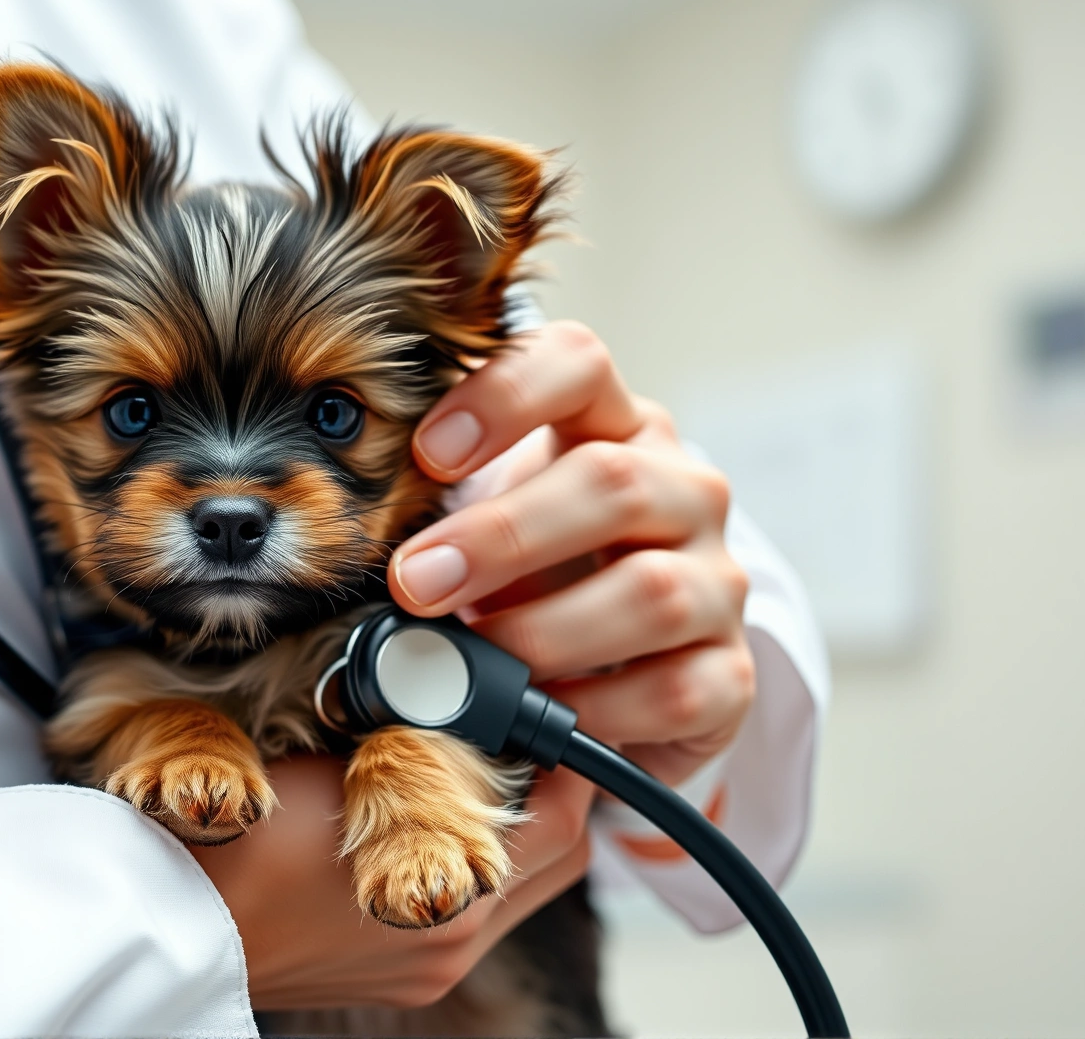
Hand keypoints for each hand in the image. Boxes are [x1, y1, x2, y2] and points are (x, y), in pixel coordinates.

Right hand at [193, 753, 594, 1008]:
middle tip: (521, 737)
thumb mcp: (338, 763)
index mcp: (453, 893)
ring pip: (511, 891)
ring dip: (507, 834)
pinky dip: (460, 866)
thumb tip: (469, 699)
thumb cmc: (236, 837)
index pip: (565, 821)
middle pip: (554, 862)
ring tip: (466, 774)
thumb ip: (422, 738)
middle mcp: (451, 940)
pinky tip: (415, 826)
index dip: (568, 758)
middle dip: (551, 795)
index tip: (548, 713)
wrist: (165, 924)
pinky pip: (461, 914)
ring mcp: (422, 967)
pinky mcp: (391, 977)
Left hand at [389, 321, 755, 784]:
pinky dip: (594, 710)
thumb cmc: (534, 581)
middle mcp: (680, 490)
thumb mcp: (486, 530)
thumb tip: (352, 553)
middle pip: (610, 482)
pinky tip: (540, 719)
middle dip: (500, 536)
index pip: (577, 364)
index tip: (426, 453)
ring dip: (543, 630)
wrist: (623, 678)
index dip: (504, 395)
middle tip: (416, 581)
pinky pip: (674, 691)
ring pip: (649, 591)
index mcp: (613, 427)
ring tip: (471, 663)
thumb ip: (438, 518)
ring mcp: (715, 580)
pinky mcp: (732, 674)